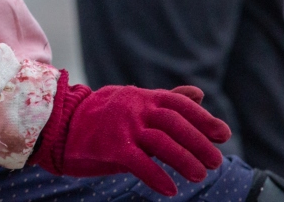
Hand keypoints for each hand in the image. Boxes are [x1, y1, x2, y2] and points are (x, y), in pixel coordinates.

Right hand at [31, 75, 230, 195]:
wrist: (60, 124)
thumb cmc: (102, 117)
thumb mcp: (134, 103)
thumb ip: (166, 101)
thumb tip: (199, 94)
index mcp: (141, 96)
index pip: (178, 104)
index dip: (203, 119)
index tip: (223, 134)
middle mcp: (133, 107)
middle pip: (174, 123)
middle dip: (198, 142)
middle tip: (215, 162)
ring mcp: (121, 125)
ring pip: (160, 142)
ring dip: (184, 160)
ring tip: (199, 175)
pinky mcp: (108, 145)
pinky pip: (138, 162)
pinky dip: (156, 177)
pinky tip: (169, 189)